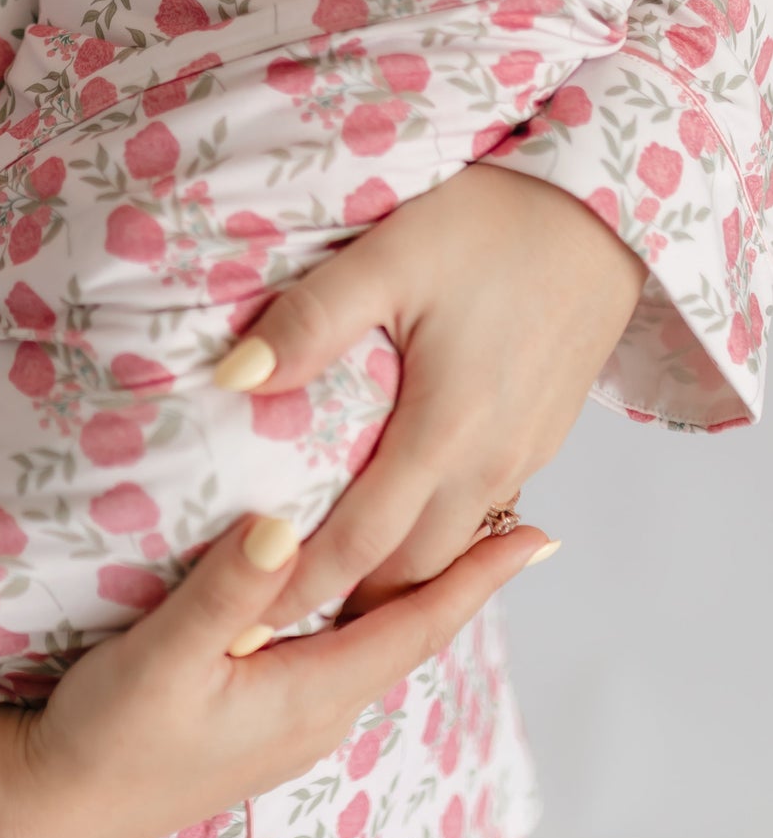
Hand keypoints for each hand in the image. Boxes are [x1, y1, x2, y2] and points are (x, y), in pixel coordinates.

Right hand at [0, 508, 549, 837]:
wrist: (51, 808)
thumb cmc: (105, 733)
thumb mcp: (161, 659)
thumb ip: (223, 591)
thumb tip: (287, 524)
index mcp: (310, 697)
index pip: (416, 627)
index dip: (477, 579)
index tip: (539, 533)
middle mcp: (317, 714)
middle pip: (407, 633)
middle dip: (459, 575)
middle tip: (506, 506)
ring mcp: (290, 723)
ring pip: (372, 643)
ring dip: (411, 591)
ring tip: (446, 531)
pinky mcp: (258, 719)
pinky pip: (335, 653)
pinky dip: (361, 608)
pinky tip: (350, 582)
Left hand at [217, 165, 645, 628]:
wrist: (605, 210)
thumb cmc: (491, 222)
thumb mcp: (389, 256)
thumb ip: (311, 322)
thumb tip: (233, 381)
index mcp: (445, 430)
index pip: (359, 546)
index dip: (299, 591)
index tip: (244, 628)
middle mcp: (490, 461)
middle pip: (410, 571)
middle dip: (343, 606)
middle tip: (271, 625)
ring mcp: (523, 454)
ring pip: (451, 550)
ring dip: (393, 579)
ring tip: (324, 591)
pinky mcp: (541, 435)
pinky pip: (480, 514)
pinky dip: (433, 540)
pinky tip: (396, 527)